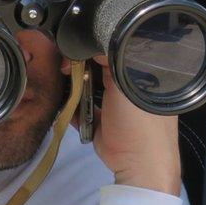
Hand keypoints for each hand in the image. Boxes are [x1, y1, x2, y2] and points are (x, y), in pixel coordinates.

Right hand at [63, 56, 181, 195]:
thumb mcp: (124, 84)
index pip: (117, 52)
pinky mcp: (102, 121)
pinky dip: (73, 104)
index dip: (97, 47)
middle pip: (101, 68)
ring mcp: (116, 106)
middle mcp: (130, 87)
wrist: (136, 163)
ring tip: (62, 78)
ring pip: (90, 87)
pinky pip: (84, 108)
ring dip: (75, 84)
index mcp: (143, 75)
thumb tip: (91, 41)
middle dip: (82, 65)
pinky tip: (62, 98)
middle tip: (66, 65)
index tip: (78, 45)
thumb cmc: (139, 122)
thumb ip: (109, 60)